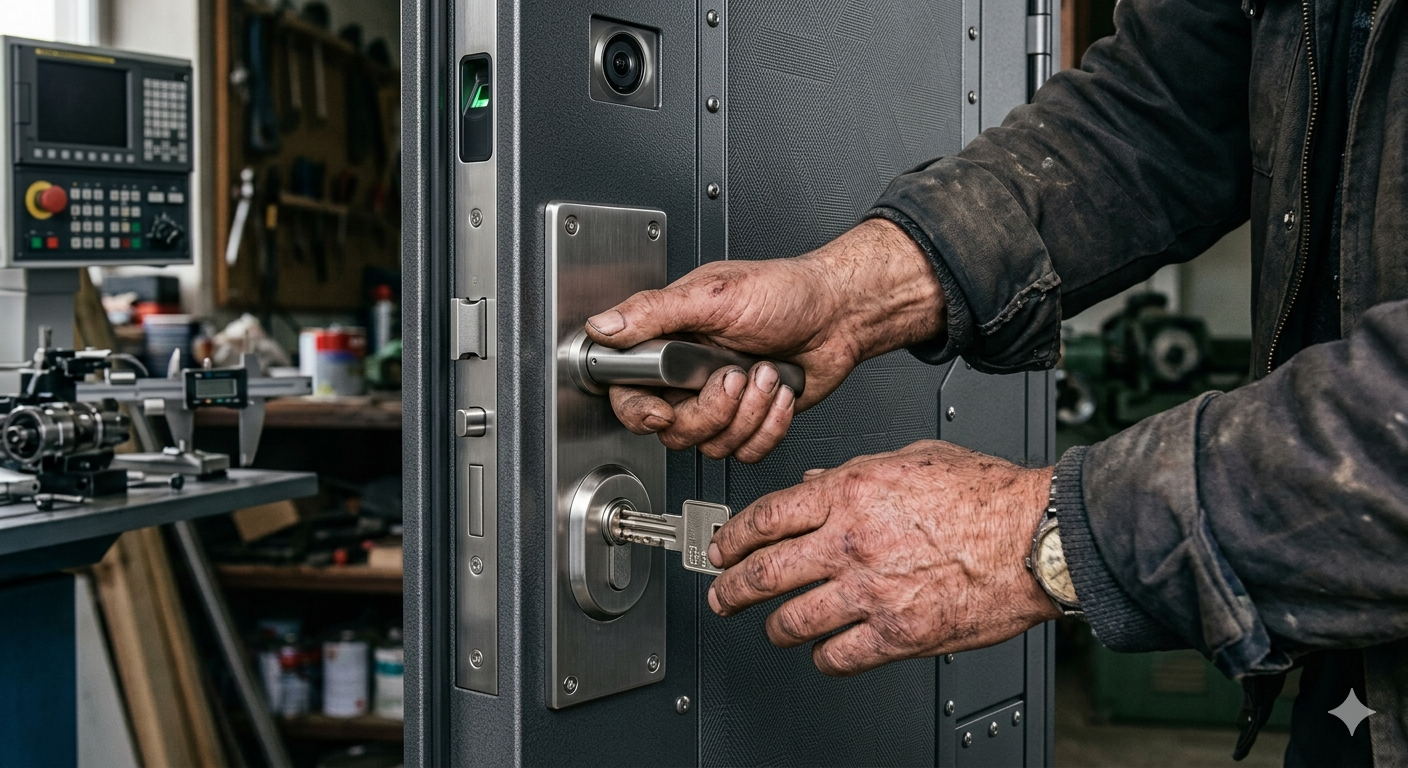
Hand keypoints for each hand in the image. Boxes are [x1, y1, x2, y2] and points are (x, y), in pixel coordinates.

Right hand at [583, 218, 943, 462]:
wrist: (840, 313)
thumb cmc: (785, 292)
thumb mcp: (714, 295)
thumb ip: (655, 312)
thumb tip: (603, 326)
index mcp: (670, 341)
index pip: (628, 391)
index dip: (640, 410)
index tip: (662, 411)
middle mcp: (690, 376)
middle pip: (673, 429)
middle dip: (712, 409)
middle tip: (734, 375)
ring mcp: (720, 402)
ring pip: (711, 445)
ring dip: (749, 412)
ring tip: (766, 372)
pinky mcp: (751, 421)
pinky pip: (746, 451)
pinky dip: (771, 425)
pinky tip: (780, 392)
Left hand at [705, 440, 1059, 675]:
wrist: (1035, 536)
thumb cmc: (987, 494)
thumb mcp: (912, 458)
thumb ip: (854, 471)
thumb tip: (813, 483)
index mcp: (850, 493)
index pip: (766, 517)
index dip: (733, 536)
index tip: (721, 547)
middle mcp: (851, 543)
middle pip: (765, 572)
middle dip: (732, 587)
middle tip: (722, 594)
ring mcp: (871, 592)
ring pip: (793, 620)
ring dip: (774, 626)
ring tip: (772, 627)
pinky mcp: (898, 634)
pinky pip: (839, 656)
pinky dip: (824, 657)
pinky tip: (824, 652)